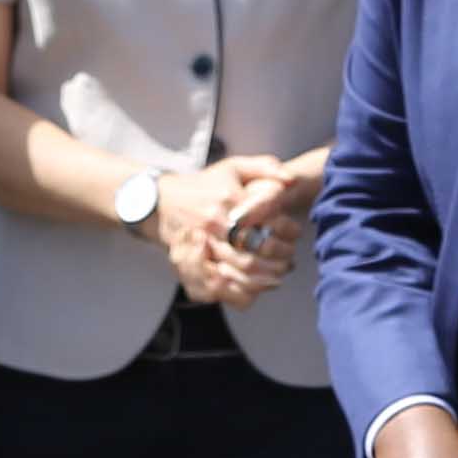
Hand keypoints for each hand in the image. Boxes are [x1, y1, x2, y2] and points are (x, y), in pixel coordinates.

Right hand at [156, 155, 315, 305]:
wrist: (162, 201)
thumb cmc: (204, 185)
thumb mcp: (234, 167)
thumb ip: (265, 167)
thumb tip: (290, 179)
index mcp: (229, 200)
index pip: (268, 221)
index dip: (288, 231)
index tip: (295, 233)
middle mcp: (216, 223)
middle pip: (256, 249)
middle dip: (280, 258)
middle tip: (290, 259)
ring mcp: (203, 245)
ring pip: (241, 269)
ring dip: (265, 277)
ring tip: (279, 275)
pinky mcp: (192, 263)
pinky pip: (220, 285)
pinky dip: (241, 290)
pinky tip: (255, 288)